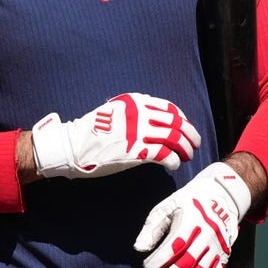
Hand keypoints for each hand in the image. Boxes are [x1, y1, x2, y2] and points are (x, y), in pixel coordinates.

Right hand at [30, 93, 200, 178]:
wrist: (73, 145)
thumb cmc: (92, 131)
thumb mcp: (115, 112)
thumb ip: (135, 113)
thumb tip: (156, 121)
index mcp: (135, 102)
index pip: (169, 108)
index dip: (182, 120)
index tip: (186, 129)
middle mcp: (139, 113)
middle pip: (176, 122)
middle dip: (190, 134)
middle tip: (195, 144)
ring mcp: (138, 132)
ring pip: (174, 138)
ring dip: (185, 148)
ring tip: (186, 156)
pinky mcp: (135, 151)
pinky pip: (164, 155)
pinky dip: (173, 161)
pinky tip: (173, 165)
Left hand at [134, 161, 250, 267]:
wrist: (219, 198)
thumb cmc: (186, 203)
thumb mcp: (166, 207)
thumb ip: (151, 228)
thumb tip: (139, 249)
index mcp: (191, 221)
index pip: (174, 247)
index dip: (158, 262)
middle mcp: (207, 236)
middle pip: (186, 265)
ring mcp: (217, 248)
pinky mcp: (223, 257)